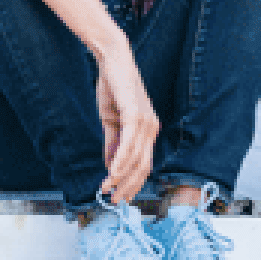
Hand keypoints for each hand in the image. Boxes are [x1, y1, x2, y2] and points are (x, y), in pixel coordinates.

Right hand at [96, 51, 159, 204]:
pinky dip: (121, 160)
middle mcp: (152, 128)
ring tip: (108, 189)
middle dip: (128, 186)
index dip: (133, 183)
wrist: (112, 60)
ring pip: (136, 158)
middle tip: (114, 201)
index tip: (121, 196)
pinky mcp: (135, 114)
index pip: (144, 164)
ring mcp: (146, 122)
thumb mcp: (111, 121)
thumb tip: (111, 166)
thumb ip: (113, 144)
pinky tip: (113, 172)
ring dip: (121, 177)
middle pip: (143, 166)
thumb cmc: (112, 88)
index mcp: (148, 130)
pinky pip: (129, 143)